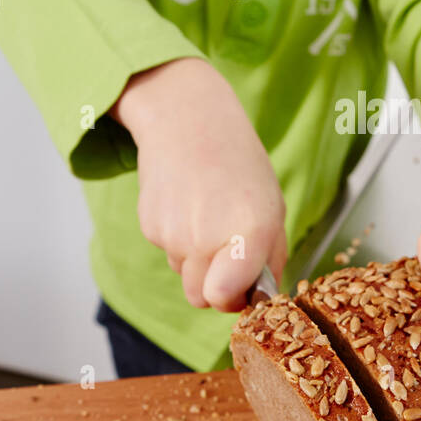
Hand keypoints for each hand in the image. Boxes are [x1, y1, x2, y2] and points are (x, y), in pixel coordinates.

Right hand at [109, 58, 286, 309]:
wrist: (189, 121)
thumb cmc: (238, 163)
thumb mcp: (272, 206)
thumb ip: (269, 256)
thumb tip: (259, 296)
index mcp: (247, 232)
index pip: (222, 298)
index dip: (232, 300)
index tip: (240, 288)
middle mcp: (205, 237)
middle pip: (199, 298)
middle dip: (213, 285)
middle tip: (225, 252)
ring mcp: (172, 233)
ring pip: (183, 273)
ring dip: (195, 257)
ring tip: (207, 214)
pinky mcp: (148, 225)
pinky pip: (167, 250)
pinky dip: (177, 236)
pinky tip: (188, 204)